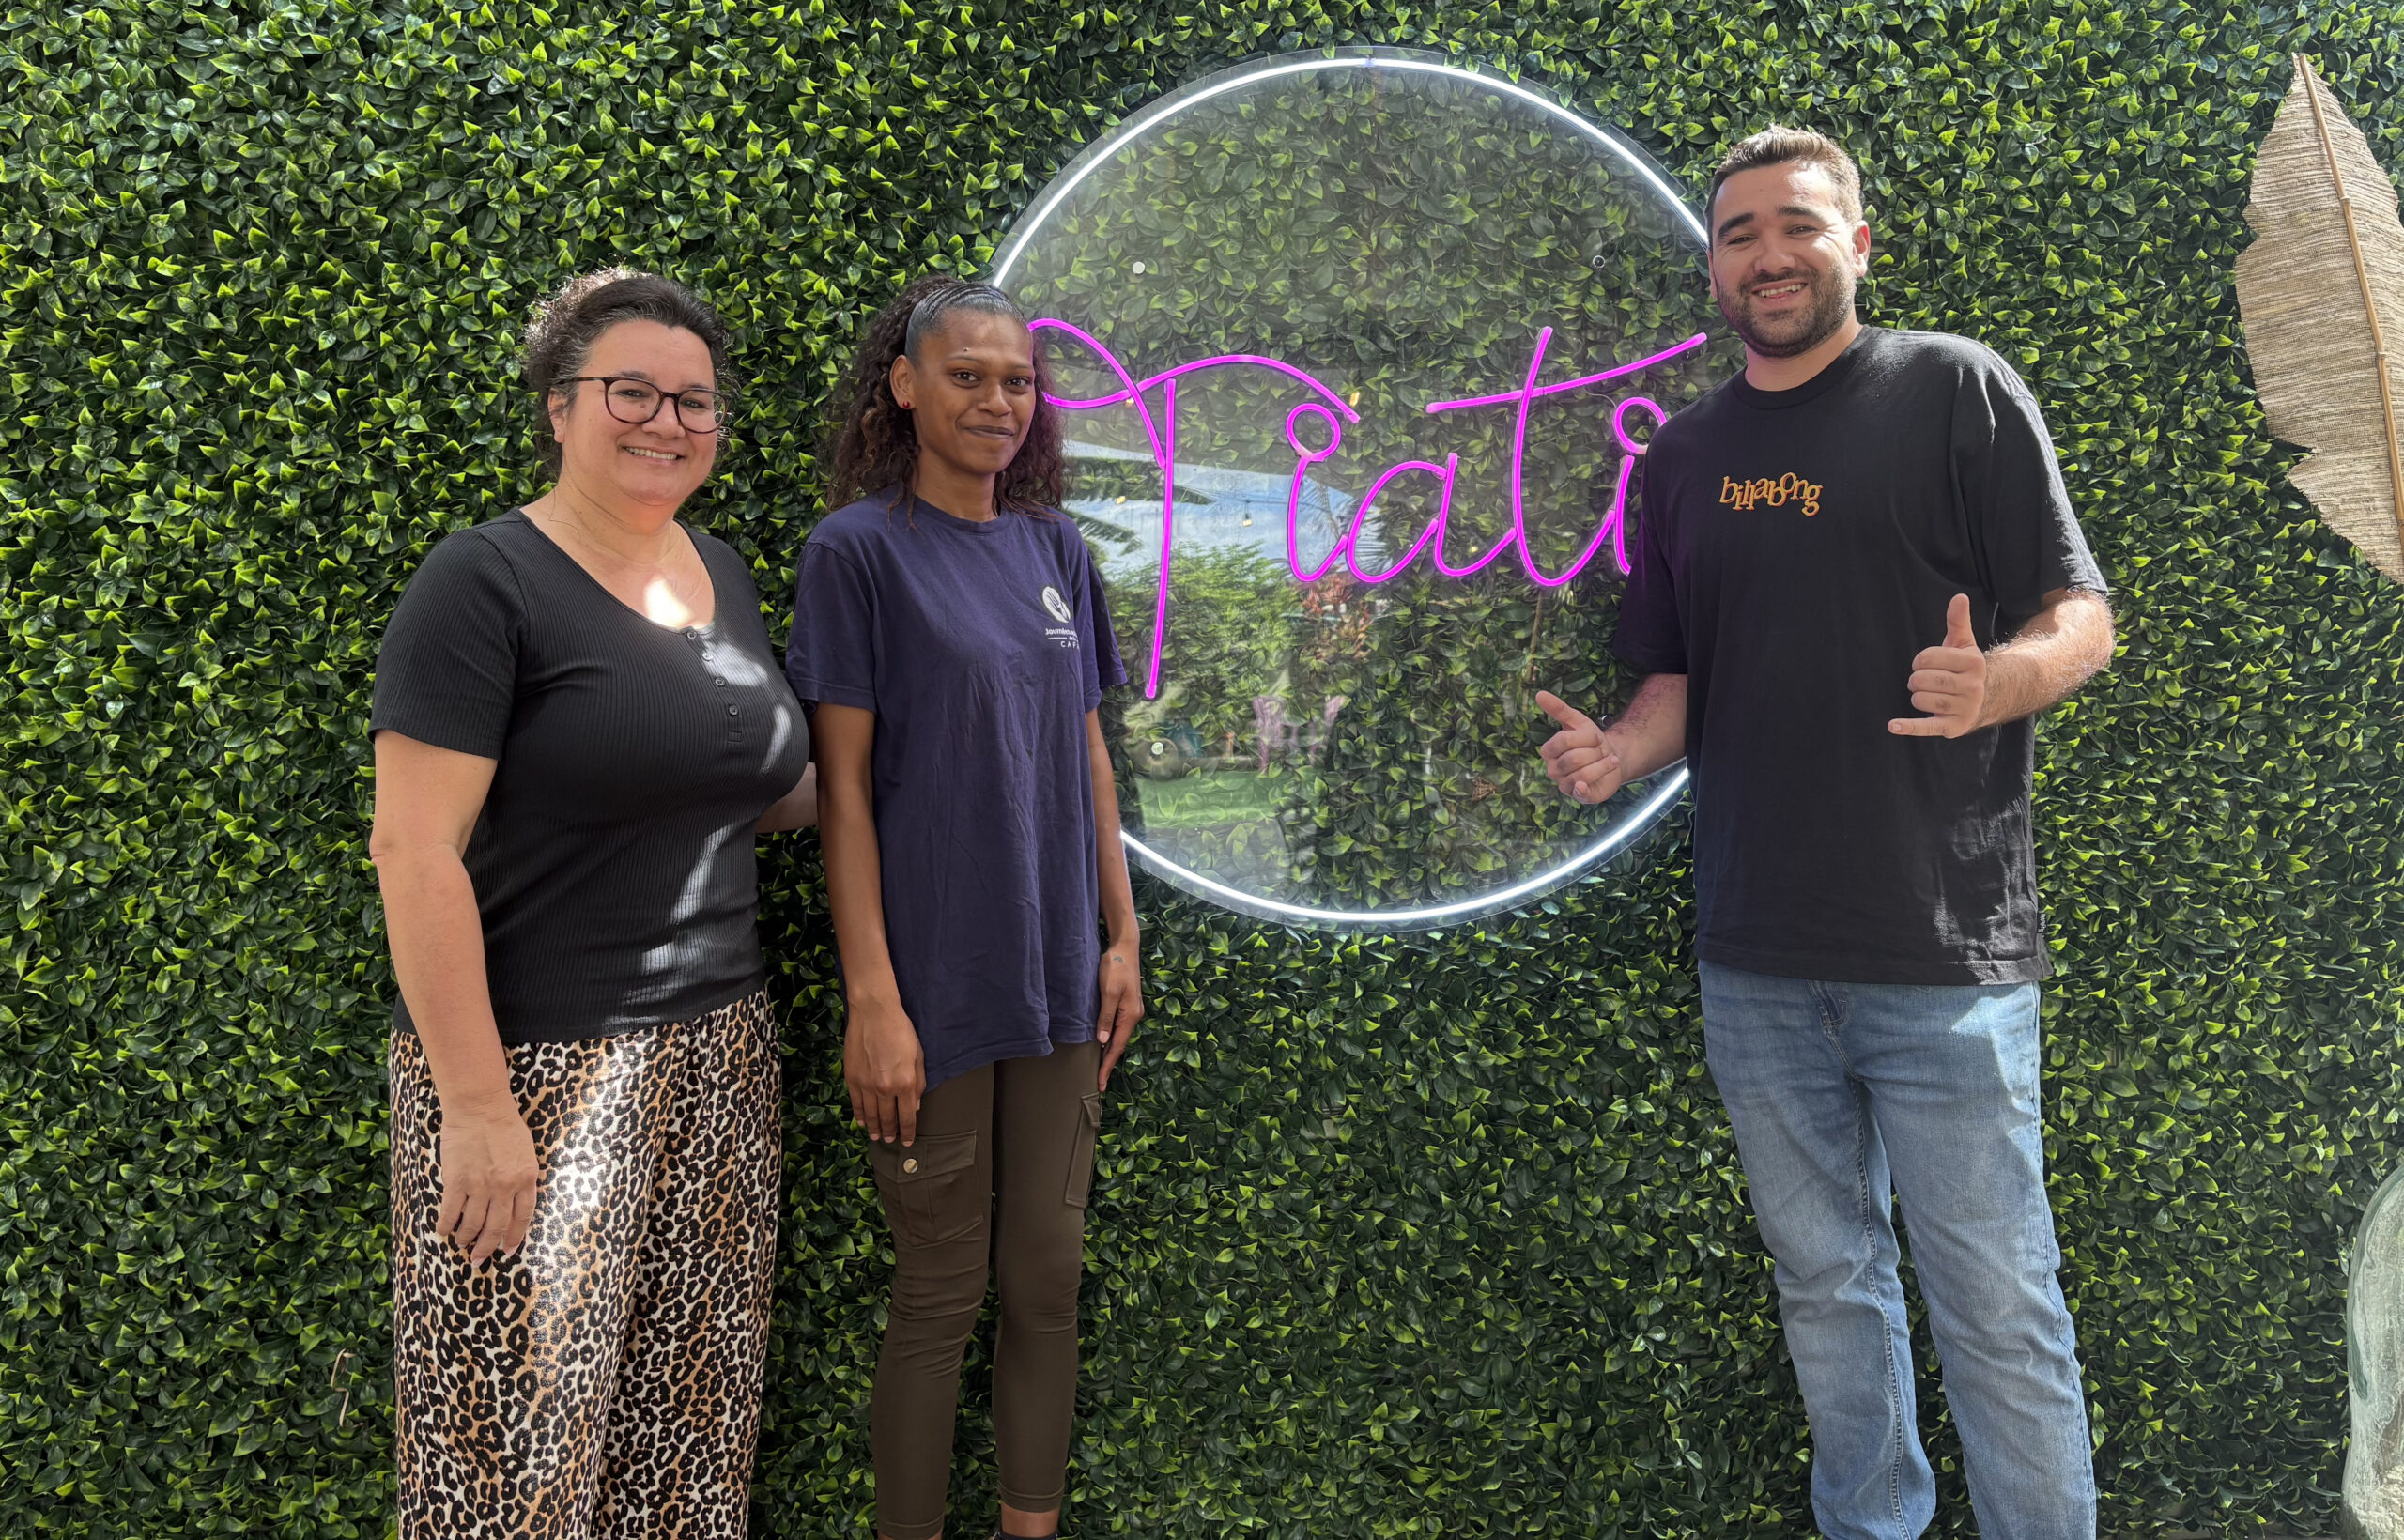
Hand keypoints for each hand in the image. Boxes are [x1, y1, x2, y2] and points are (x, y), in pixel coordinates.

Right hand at [435, 1096, 538, 1266]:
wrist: (480, 1107)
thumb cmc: (504, 1125)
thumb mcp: (525, 1153)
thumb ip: (522, 1178)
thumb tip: (513, 1203)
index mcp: (526, 1178)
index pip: (522, 1217)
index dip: (514, 1236)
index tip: (508, 1250)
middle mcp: (505, 1186)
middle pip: (496, 1226)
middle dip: (487, 1247)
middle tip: (479, 1259)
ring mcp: (480, 1185)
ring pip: (473, 1223)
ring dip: (466, 1238)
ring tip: (462, 1244)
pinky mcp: (457, 1181)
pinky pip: (451, 1211)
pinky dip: (447, 1225)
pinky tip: (444, 1231)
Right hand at [844, 998, 925, 1144]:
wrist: (874, 1013)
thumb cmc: (901, 1030)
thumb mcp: (919, 1056)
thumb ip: (919, 1083)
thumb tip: (915, 1106)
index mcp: (906, 1083)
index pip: (907, 1117)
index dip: (907, 1132)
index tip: (907, 1141)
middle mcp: (885, 1088)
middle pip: (888, 1118)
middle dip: (891, 1132)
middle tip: (891, 1140)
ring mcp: (866, 1085)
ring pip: (871, 1114)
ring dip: (875, 1128)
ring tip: (877, 1136)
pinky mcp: (852, 1078)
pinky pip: (856, 1103)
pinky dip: (860, 1115)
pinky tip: (863, 1122)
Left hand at [1096, 941, 1143, 1093]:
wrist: (1124, 948)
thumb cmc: (1115, 967)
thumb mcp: (1108, 992)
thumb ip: (1106, 1017)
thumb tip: (1102, 1041)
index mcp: (1129, 1015)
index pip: (1117, 1047)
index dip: (1108, 1065)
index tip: (1101, 1083)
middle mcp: (1133, 1016)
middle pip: (1120, 1045)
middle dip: (1109, 1063)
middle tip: (1100, 1082)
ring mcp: (1130, 1010)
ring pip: (1119, 1037)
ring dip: (1110, 1052)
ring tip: (1100, 1068)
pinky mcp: (1125, 1004)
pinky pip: (1118, 1028)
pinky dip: (1111, 1039)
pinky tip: (1104, 1043)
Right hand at [1535, 690, 1625, 803]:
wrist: (1612, 758)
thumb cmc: (1591, 741)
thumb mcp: (1577, 721)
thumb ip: (1558, 709)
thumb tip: (1539, 693)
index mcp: (1549, 751)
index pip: (1564, 741)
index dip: (1586, 737)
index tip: (1596, 738)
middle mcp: (1553, 770)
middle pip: (1574, 758)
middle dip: (1595, 751)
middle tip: (1602, 750)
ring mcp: (1564, 785)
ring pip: (1583, 774)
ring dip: (1603, 764)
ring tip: (1608, 760)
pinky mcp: (1579, 797)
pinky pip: (1582, 791)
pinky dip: (1584, 788)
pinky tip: (1589, 784)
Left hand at [1889, 594, 1988, 738]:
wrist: (1985, 698)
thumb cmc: (1964, 667)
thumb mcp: (1964, 643)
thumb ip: (1958, 621)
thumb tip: (1959, 597)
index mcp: (1973, 663)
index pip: (1928, 658)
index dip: (1920, 660)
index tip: (1926, 664)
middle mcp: (1972, 687)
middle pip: (1923, 680)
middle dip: (1917, 679)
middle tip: (1925, 681)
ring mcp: (1965, 709)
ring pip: (1922, 700)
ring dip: (1917, 697)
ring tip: (1927, 694)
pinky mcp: (1954, 727)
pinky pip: (1927, 727)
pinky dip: (1909, 727)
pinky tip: (1893, 726)